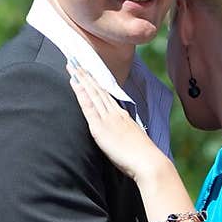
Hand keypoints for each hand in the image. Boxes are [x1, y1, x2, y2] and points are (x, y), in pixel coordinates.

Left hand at [68, 63, 162, 180]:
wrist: (149, 163)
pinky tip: (74, 82)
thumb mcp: (135, 140)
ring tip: (72, 64)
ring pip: (92, 93)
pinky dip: (80, 93)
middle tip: (75, 59)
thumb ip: (126, 134)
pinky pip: (88, 106)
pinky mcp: (100, 128)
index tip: (88, 70)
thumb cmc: (145, 157)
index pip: (106, 95)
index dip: (96, 82)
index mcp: (123, 116)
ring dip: (81, 77)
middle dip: (86, 73)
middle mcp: (115, 113)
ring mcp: (108, 118)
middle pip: (98, 89)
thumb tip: (122, 137)